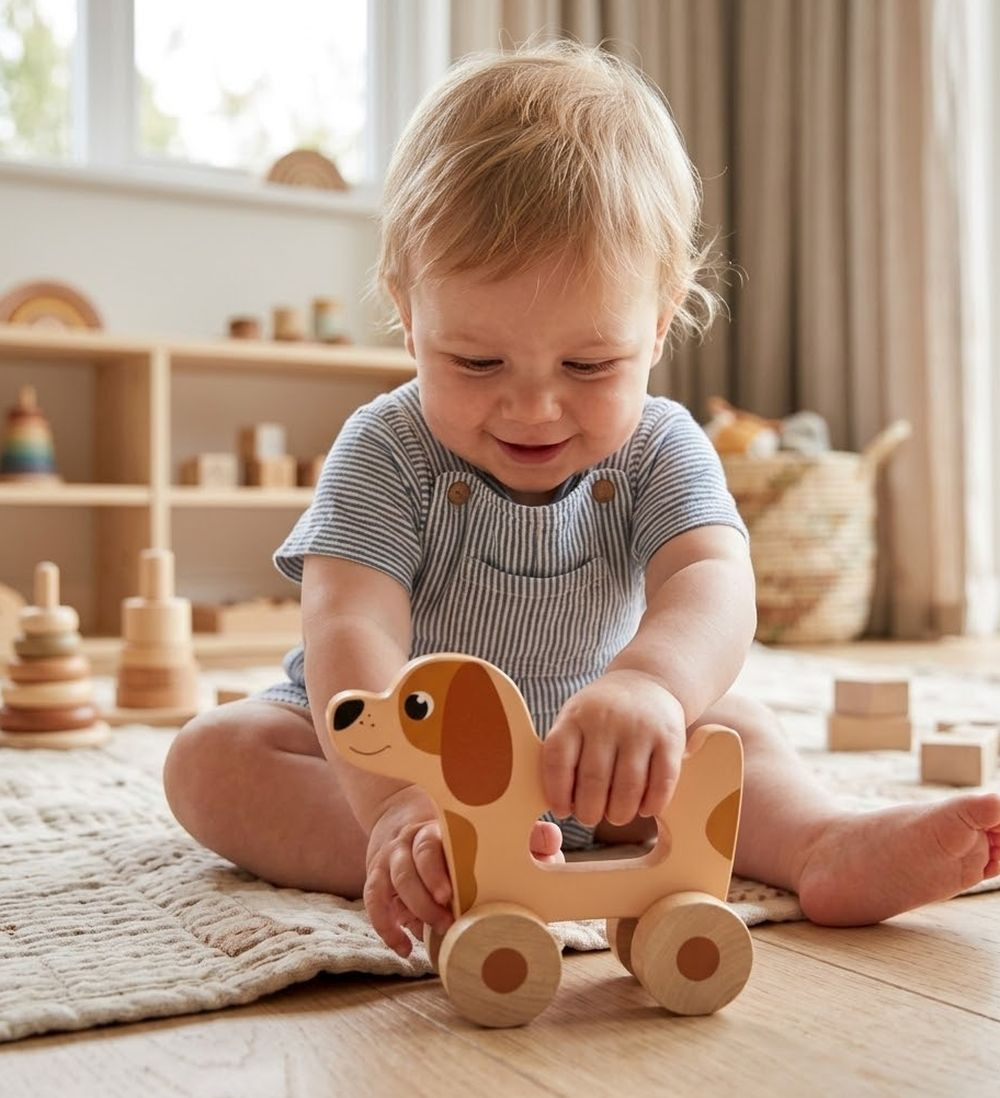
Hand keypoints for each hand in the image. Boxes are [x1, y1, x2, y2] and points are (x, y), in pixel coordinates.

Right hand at [364, 790, 566, 956]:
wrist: (402, 811)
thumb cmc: (457, 832)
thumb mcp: (490, 828)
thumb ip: (523, 836)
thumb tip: (553, 843)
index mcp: (437, 828)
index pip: (431, 844)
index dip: (438, 869)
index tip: (452, 894)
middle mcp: (408, 841)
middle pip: (408, 865)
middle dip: (425, 895)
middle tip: (447, 918)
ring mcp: (390, 859)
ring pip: (389, 883)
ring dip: (411, 910)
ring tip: (432, 934)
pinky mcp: (378, 878)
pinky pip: (374, 901)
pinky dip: (386, 926)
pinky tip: (405, 947)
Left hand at [541, 670, 686, 827]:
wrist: (647, 681)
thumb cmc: (602, 713)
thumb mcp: (574, 719)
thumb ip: (564, 754)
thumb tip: (561, 805)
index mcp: (575, 717)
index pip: (558, 760)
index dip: (557, 792)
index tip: (563, 810)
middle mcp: (606, 720)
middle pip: (594, 780)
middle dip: (590, 811)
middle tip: (590, 818)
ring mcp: (640, 728)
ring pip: (628, 787)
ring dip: (620, 813)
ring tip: (616, 816)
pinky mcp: (670, 738)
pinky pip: (662, 783)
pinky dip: (652, 804)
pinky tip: (644, 808)